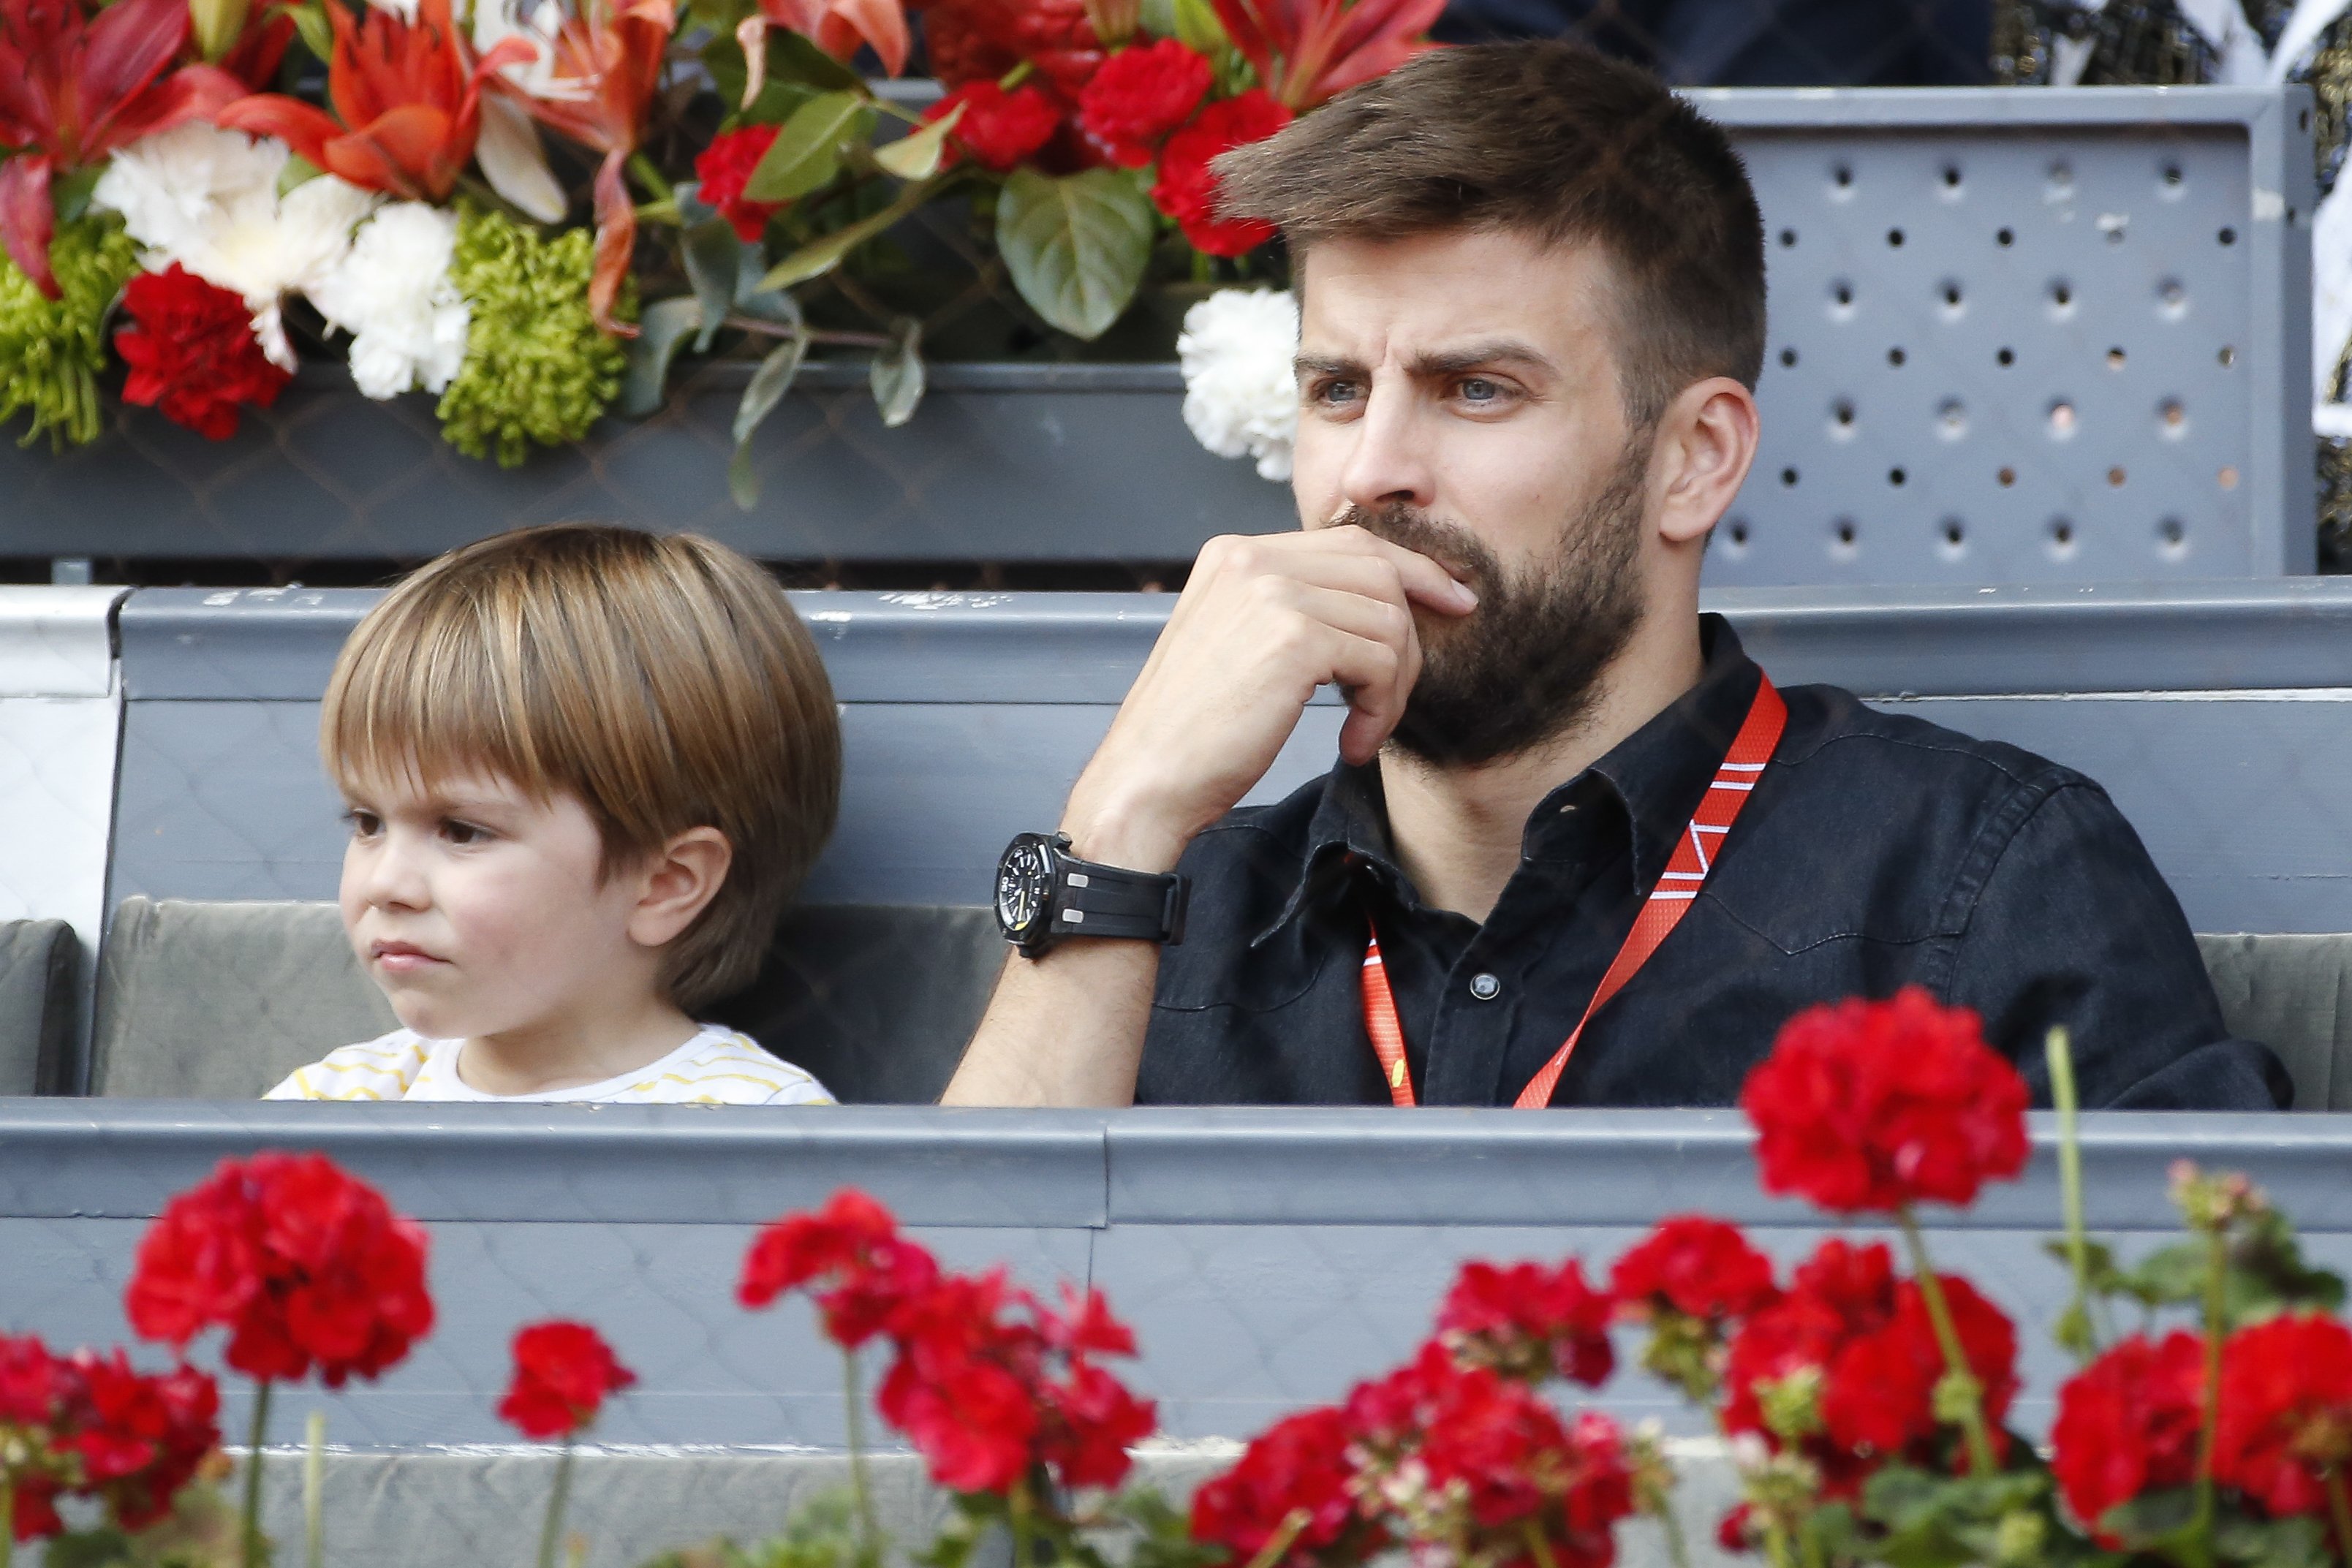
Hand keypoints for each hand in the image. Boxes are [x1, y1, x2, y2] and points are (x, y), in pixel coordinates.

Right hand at [1061, 526, 1476, 872]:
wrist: (1147, 779)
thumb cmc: (1193, 731)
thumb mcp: (1238, 645)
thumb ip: (1291, 609)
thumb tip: (1379, 601)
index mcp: (1236, 554)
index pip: (1350, 541)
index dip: (1411, 568)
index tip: (1451, 600)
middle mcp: (1252, 558)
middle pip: (1379, 570)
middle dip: (1411, 632)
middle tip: (1400, 693)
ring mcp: (1272, 593)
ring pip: (1388, 619)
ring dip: (1393, 685)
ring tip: (1364, 729)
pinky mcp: (1293, 637)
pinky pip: (1380, 660)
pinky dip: (1381, 708)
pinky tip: (1353, 742)